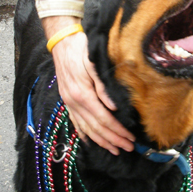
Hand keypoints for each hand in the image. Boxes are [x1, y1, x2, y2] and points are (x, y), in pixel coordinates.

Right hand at [43, 16, 135, 154]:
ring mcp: (69, 103)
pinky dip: (85, 134)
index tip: (130, 138)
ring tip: (114, 150)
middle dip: (113, 140)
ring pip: (86, 129)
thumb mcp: (94, 63)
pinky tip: (91, 141)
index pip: (104, 119)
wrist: (62, 42)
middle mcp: (74, 102)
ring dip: (101, 141)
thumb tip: (114, 107)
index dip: (118, 131)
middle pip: (96, 128)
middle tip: (128, 148)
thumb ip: (103, 86)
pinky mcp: (67, 101)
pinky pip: (76, 122)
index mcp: (82, 94)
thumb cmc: (81, 49)